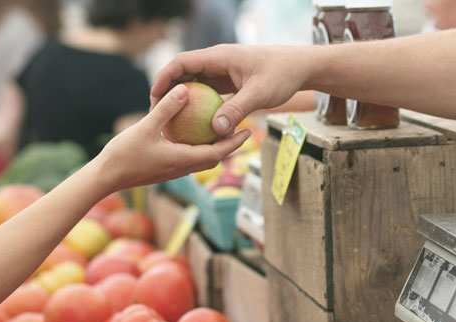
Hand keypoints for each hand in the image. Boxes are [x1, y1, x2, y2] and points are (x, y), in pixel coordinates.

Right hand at [94, 83, 250, 193]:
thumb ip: (166, 109)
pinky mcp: (164, 170)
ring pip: (201, 159)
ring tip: (220, 130)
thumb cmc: (124, 154)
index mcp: (182, 160)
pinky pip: (187, 158)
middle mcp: (181, 168)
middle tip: (241, 129)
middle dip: (229, 145)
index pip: (217, 153)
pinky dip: (196, 148)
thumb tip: (184, 90)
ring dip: (214, 148)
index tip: (248, 131)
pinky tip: (191, 134)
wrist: (105, 178)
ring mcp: (172, 171)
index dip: (234, 143)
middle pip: (213, 158)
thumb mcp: (146, 127)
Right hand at [150, 45, 311, 135]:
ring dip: (183, 101)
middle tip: (157, 114)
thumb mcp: (260, 94)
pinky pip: (208, 94)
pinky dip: (199, 107)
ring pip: (195, 84)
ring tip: (171, 122)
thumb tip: (216, 130)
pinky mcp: (229, 83)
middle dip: (168, 92)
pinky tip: (195, 126)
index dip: (164, 78)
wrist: (300, 68)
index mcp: (219, 57)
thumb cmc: (282, 75)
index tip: (154, 97)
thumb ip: (237, 110)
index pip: (182, 62)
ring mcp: (223, 72)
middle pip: (183, 74)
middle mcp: (217, 62)